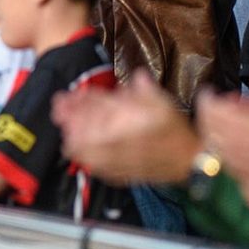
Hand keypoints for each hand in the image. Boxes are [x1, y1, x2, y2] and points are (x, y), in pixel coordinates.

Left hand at [52, 71, 201, 184]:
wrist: (189, 161)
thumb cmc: (176, 131)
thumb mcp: (163, 103)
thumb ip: (145, 89)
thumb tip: (136, 76)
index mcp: (134, 117)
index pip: (101, 106)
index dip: (81, 100)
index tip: (65, 97)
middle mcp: (124, 137)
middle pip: (89, 125)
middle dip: (71, 116)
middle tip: (58, 109)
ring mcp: (121, 158)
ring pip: (88, 148)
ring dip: (73, 135)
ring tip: (65, 128)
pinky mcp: (120, 173)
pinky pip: (95, 166)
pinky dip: (83, 155)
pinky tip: (73, 148)